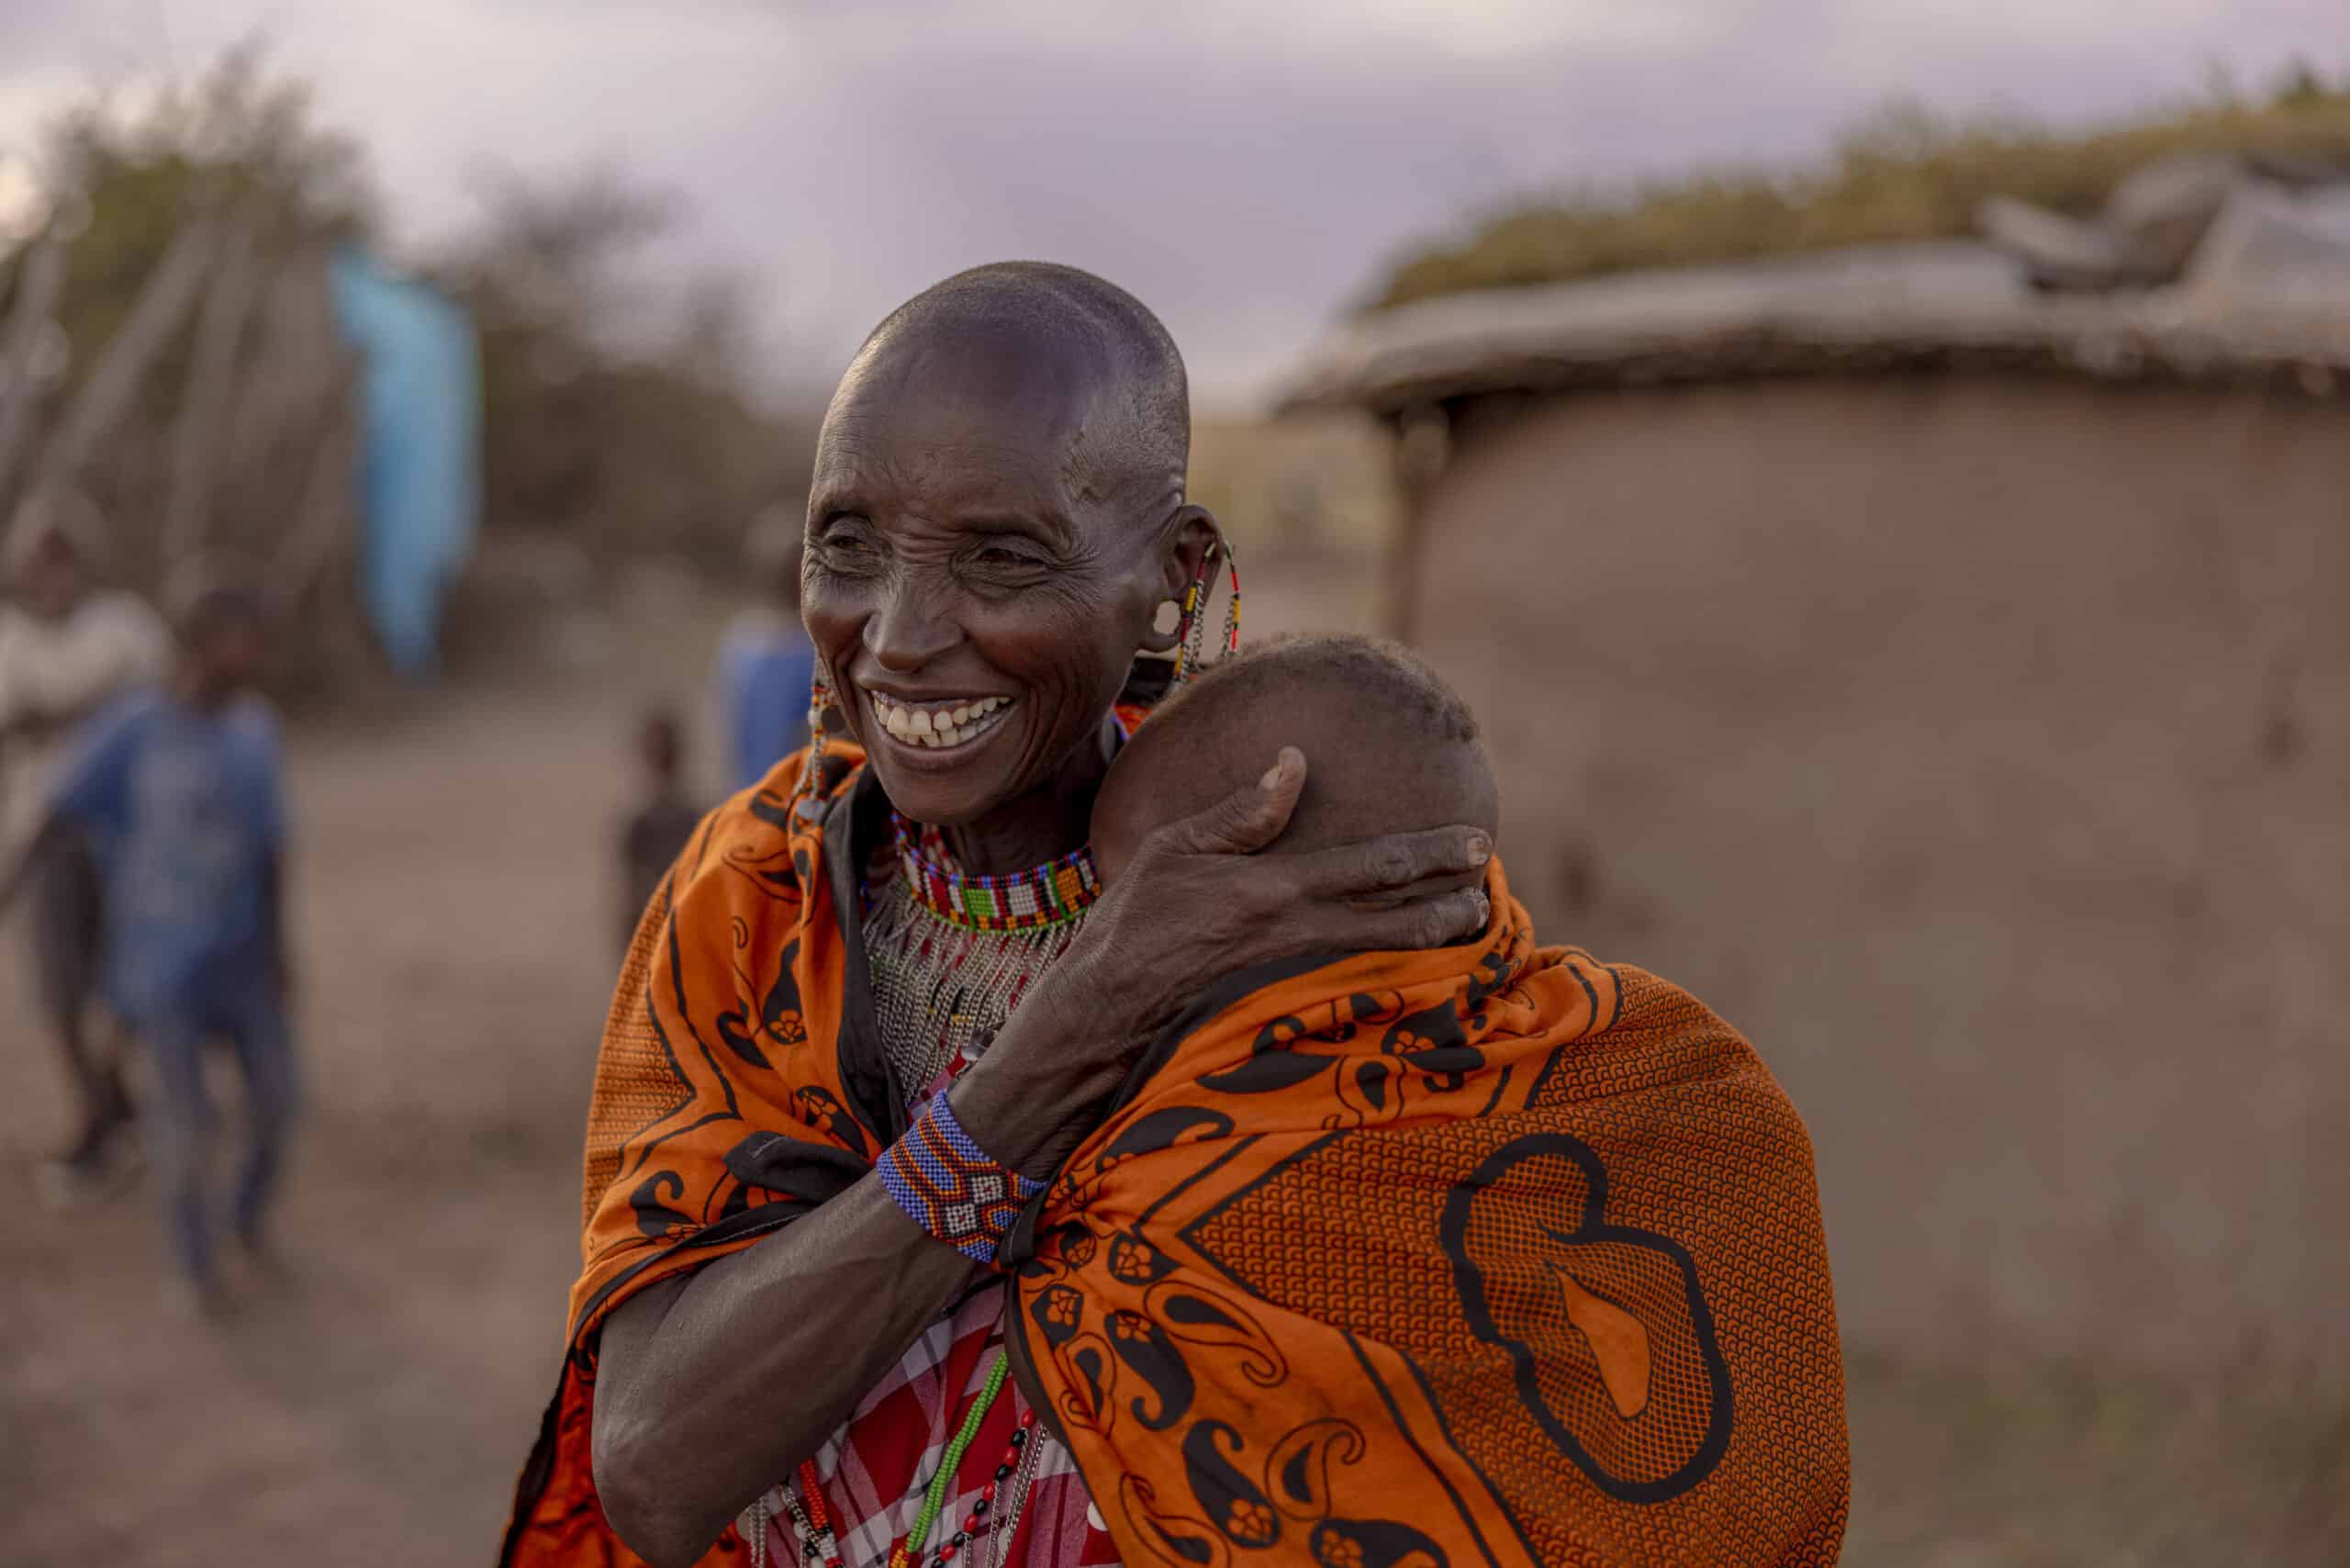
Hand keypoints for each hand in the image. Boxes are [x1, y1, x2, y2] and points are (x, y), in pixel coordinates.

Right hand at [953, 748, 1490, 1174]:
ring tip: (1469, 926)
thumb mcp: (1174, 850)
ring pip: (1386, 958)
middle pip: (1396, 917)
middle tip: (1488, 890)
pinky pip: (1356, 992)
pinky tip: (1417, 974)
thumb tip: (1295, 760)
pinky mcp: (1285, 1014)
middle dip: (1448, 902)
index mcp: (1275, 888)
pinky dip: (1395, 979)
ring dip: (1432, 942)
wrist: (1101, 1016)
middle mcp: (1296, 936)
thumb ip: (1242, 812)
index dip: (1432, 854)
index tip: (1476, 843)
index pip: (1373, 865)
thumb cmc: (1129, 926)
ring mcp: (1295, 982)